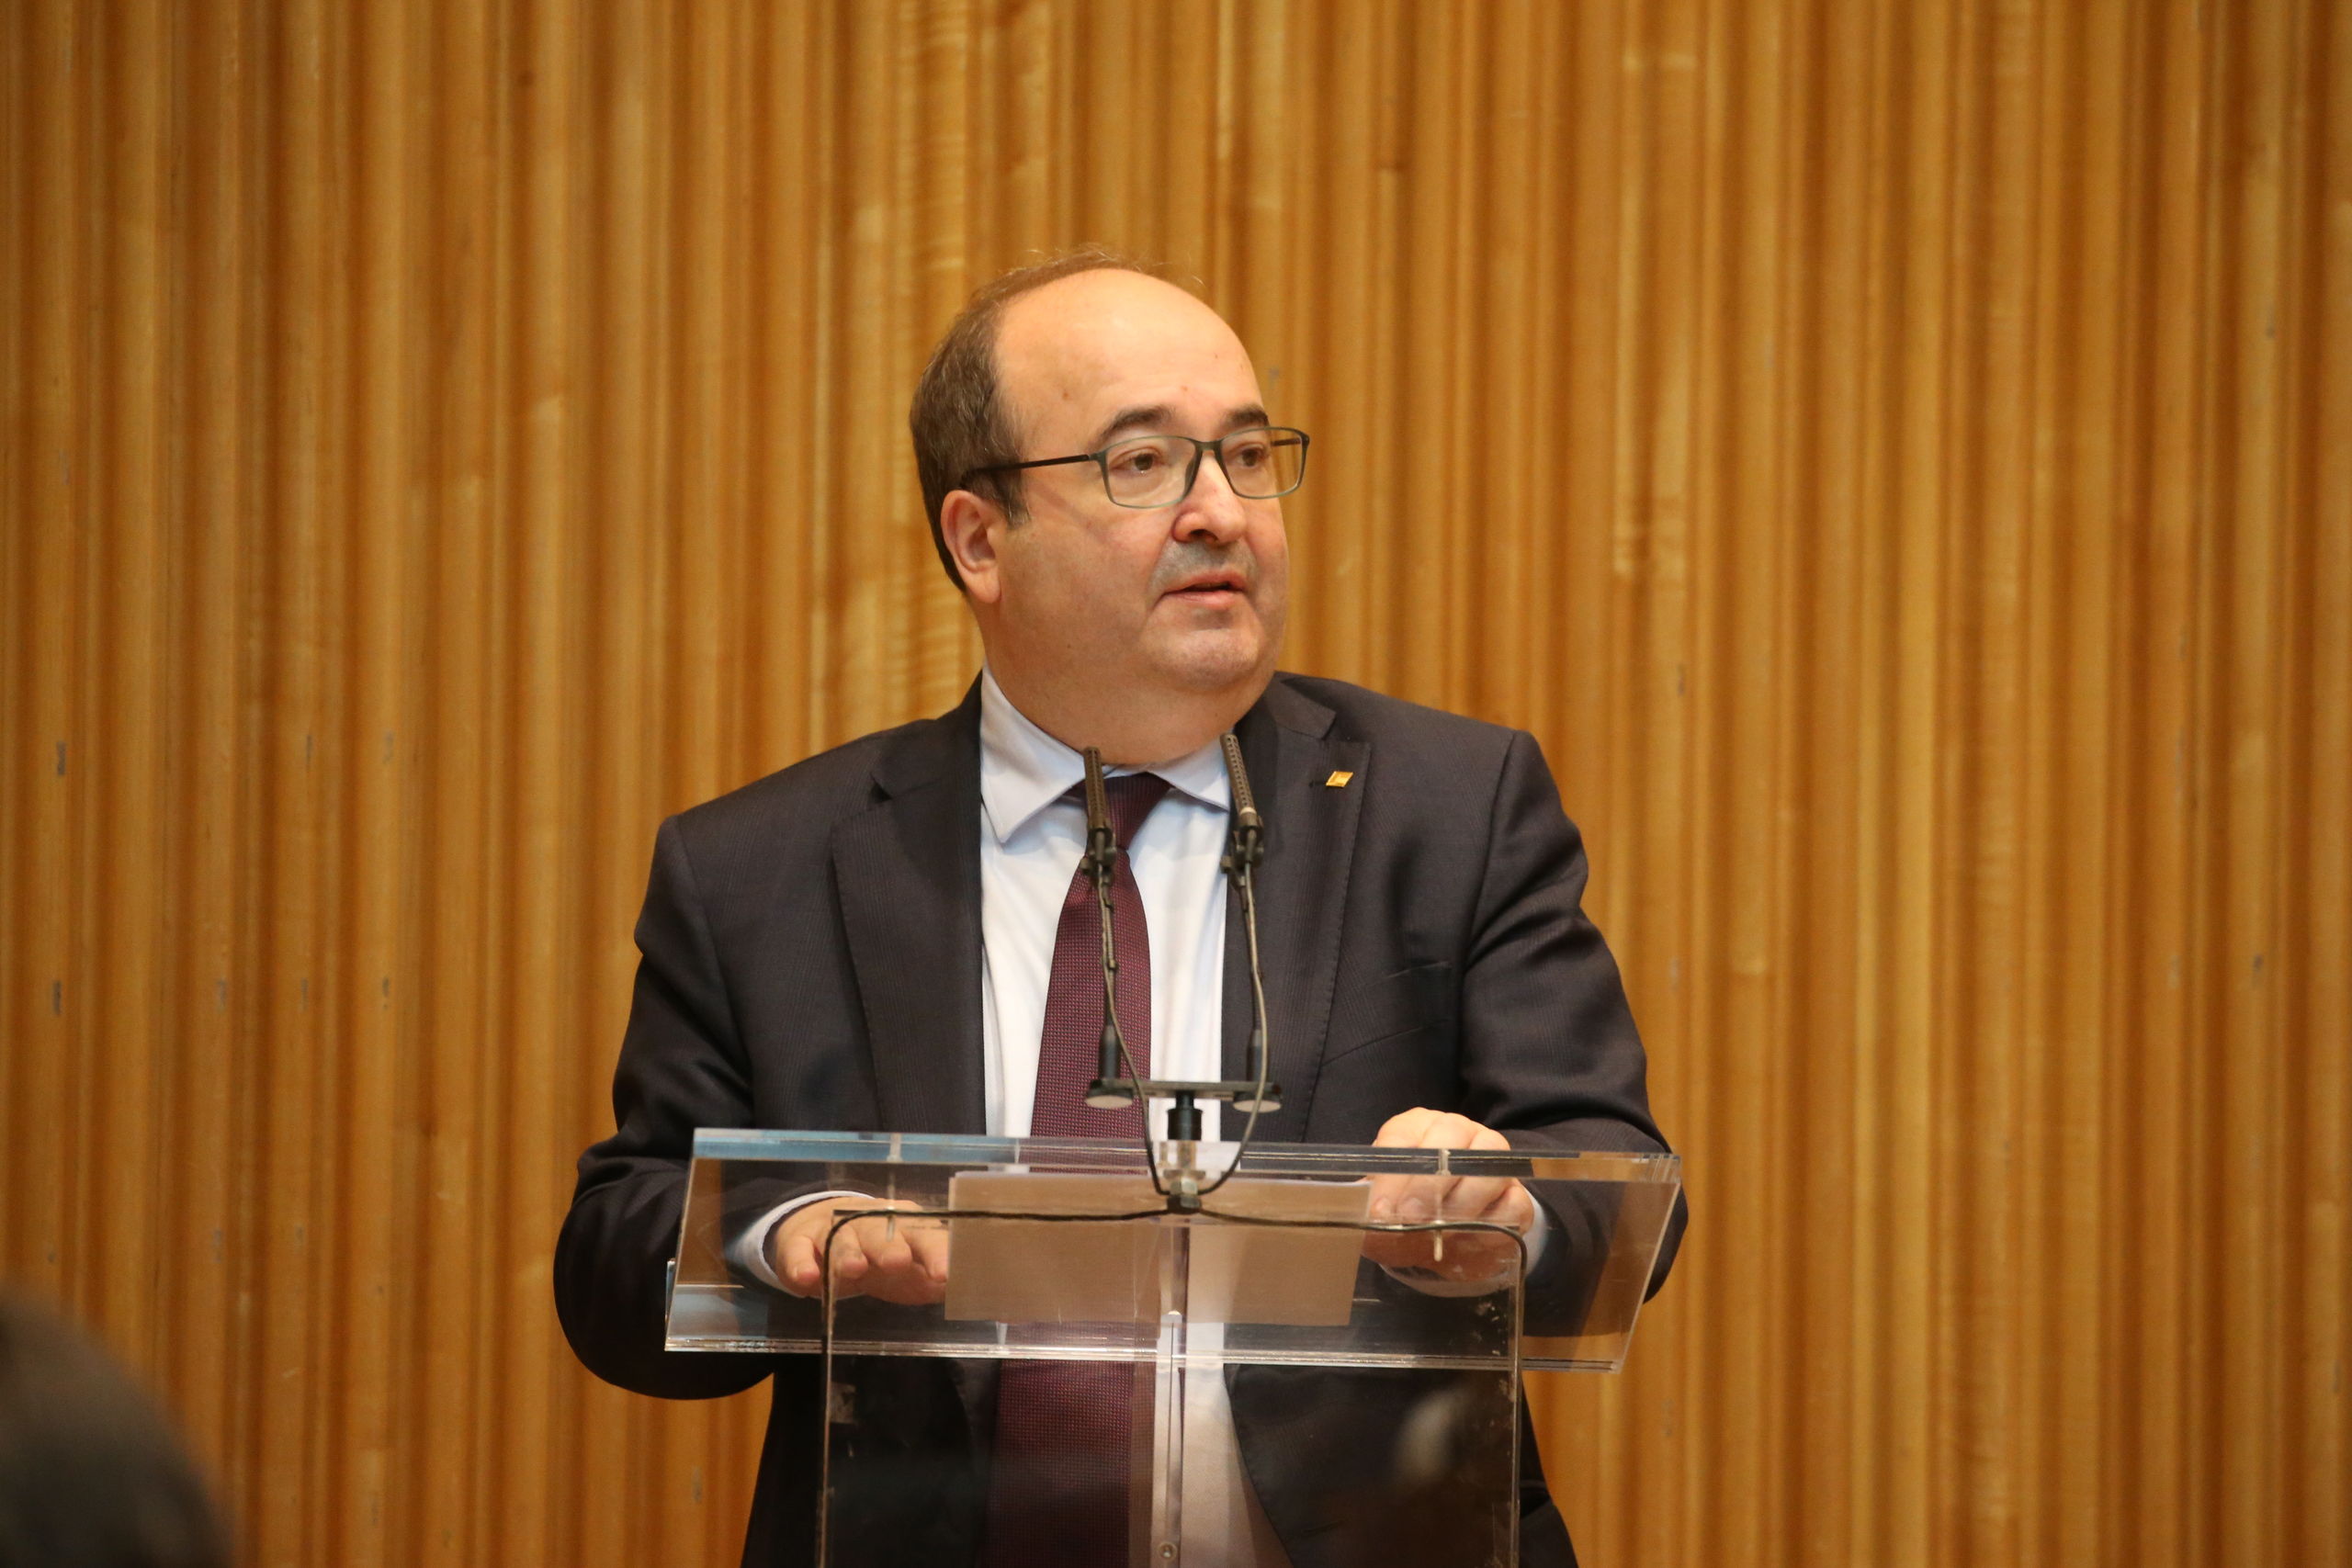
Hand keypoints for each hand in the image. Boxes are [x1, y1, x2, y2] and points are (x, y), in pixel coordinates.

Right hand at [768, 1198, 949, 1305]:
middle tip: (897, 1262)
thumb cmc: (879, 1256)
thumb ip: (937, 1282)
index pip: (923, 1235)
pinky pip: (799, 1252)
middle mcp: (869, 1222)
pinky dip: (801, 1265)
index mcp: (904, 1225)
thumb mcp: (910, 1272)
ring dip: (847, 1253)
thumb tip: (973, 1295)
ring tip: (853, 1270)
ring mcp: (832, 1230)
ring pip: (840, 1239)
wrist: (822, 1230)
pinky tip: (807, 1279)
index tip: (944, 1275)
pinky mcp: (800, 1243)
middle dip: (889, 1247)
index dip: (934, 1253)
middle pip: (880, 1231)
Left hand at [1361, 1109, 1535, 1282]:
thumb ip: (1375, 1217)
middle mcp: (1456, 1131)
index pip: (1402, 1136)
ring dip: (1461, 1202)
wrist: (1445, 1242)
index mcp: (1414, 1128)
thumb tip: (1376, 1220)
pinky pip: (1512, 1201)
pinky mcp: (1516, 1193)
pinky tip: (1470, 1240)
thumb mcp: (1383, 1218)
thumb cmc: (1407, 1216)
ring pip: (1486, 1164)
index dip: (1391, 1174)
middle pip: (1450, 1134)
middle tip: (1411, 1216)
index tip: (1380, 1209)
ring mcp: (1491, 1158)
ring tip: (1440, 1232)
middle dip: (1427, 1181)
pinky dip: (1491, 1224)